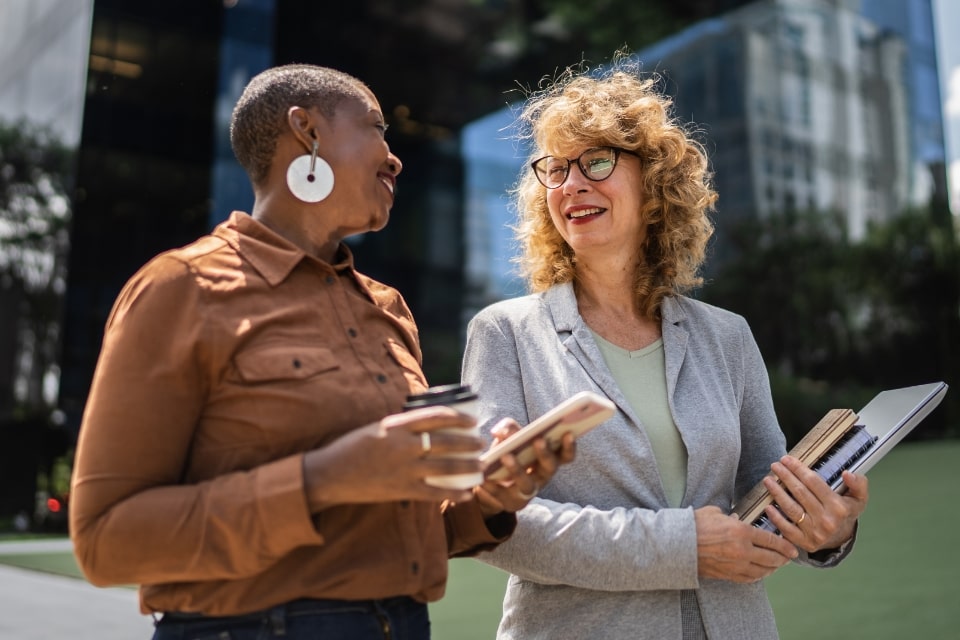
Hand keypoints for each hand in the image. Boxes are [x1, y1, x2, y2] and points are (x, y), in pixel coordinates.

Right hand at [301, 406, 483, 509]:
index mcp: (397, 425)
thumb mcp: (379, 427)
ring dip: (468, 466)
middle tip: (482, 442)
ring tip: (482, 465)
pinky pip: (434, 492)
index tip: (473, 419)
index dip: (458, 417)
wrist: (331, 474)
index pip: (436, 416)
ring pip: (445, 467)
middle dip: (469, 442)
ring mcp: (404, 469)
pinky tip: (467, 493)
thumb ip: (404, 426)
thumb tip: (430, 422)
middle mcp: (403, 445)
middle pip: (446, 441)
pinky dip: (453, 493)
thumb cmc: (353, 447)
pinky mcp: (402, 490)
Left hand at [473, 419, 575, 516]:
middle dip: (545, 454)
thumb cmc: (508, 453)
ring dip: (517, 469)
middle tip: (538, 440)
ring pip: (527, 483)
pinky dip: (492, 484)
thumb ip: (508, 428)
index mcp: (547, 459)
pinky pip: (501, 493)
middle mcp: (542, 476)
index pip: (565, 456)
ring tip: (505, 456)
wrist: (492, 482)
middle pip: (550, 467)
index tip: (568, 433)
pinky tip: (484, 476)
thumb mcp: (509, 438)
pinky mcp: (510, 502)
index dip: (569, 446)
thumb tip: (501, 430)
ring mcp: (527, 491)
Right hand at [696, 506, 796, 582]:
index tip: (792, 548)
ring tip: (777, 565)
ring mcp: (736, 565)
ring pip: (763, 570)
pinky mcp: (728, 574)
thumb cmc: (694, 525)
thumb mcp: (715, 512)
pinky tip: (761, 572)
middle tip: (789, 557)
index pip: (771, 540)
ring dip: (773, 568)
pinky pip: (749, 578)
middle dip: (783, 558)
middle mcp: (742, 550)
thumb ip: (731, 516)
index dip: (785, 545)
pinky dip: (759, 576)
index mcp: (741, 531)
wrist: (677, 544)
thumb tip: (737, 518)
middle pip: (772, 558)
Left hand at [762, 455, 868, 551]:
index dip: (798, 469)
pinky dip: (776, 518)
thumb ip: (858, 484)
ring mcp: (815, 533)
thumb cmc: (846, 512)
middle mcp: (827, 520)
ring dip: (777, 492)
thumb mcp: (858, 498)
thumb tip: (847, 473)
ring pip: (791, 509)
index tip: (786, 459)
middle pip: (800, 493)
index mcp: (839, 507)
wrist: (841, 538)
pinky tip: (768, 505)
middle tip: (775, 465)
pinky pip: (786, 529)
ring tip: (768, 480)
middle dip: (785, 476)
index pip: (813, 482)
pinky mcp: (805, 543)